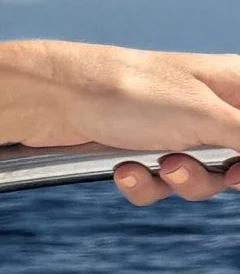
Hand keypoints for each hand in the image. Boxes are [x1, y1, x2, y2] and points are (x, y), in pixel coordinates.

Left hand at [11, 42, 239, 202]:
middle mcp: (211, 110)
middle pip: (237, 163)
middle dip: (216, 176)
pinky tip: (124, 170)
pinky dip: (144, 185)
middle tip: (188, 167)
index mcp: (236, 86)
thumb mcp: (206, 116)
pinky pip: (159, 187)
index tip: (236, 173)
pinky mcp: (142, 154)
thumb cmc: (133, 91)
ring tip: (160, 165)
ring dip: (181, 182)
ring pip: (200, 181)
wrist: (52, 99)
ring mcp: (175, 133)